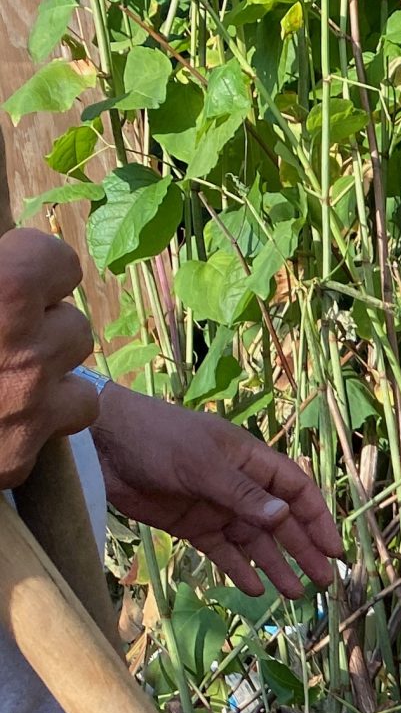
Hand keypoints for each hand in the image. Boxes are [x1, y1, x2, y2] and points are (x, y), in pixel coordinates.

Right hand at [0, 229, 96, 487]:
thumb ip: (1, 271)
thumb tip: (17, 251)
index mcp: (3, 288)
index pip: (60, 262)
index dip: (33, 271)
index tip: (10, 281)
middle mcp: (26, 349)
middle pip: (74, 329)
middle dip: (43, 333)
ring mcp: (27, 410)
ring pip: (80, 393)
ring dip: (49, 387)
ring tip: (0, 386)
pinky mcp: (16, 461)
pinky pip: (50, 440)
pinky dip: (26, 435)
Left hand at [89, 385, 343, 595]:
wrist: (101, 445)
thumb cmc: (157, 439)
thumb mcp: (203, 465)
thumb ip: (243, 495)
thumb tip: (284, 517)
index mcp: (250, 461)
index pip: (296, 491)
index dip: (317, 519)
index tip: (332, 549)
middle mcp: (240, 486)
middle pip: (280, 522)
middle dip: (303, 550)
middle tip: (323, 581)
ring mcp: (217, 507)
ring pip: (255, 542)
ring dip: (275, 566)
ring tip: (294, 594)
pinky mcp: (193, 526)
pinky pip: (223, 552)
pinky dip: (239, 570)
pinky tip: (254, 589)